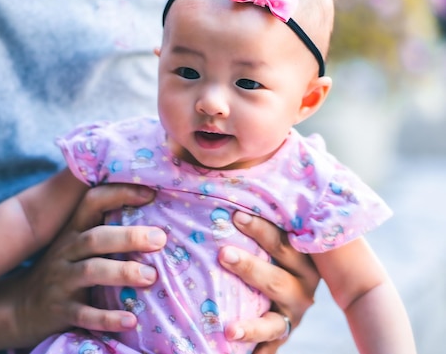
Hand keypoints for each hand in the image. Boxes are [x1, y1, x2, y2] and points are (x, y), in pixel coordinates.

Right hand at [9, 183, 166, 345]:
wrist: (23, 306)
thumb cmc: (64, 269)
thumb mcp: (76, 245)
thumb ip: (104, 230)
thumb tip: (153, 215)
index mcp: (73, 231)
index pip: (92, 202)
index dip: (119, 194)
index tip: (150, 193)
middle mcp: (66, 251)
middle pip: (95, 238)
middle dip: (128, 236)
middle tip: (160, 239)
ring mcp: (61, 280)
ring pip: (91, 271)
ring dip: (122, 272)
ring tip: (151, 276)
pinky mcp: (61, 310)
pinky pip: (85, 314)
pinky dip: (108, 318)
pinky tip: (131, 320)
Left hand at [219, 211, 320, 353]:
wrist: (293, 289)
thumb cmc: (271, 248)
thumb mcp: (273, 233)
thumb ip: (254, 214)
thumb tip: (221, 185)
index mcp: (300, 257)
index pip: (283, 242)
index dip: (261, 229)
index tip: (235, 215)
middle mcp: (302, 287)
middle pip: (277, 279)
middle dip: (250, 267)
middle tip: (223, 255)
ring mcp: (291, 314)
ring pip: (274, 321)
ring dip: (251, 326)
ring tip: (229, 330)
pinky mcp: (281, 334)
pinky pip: (269, 346)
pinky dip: (254, 350)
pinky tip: (229, 348)